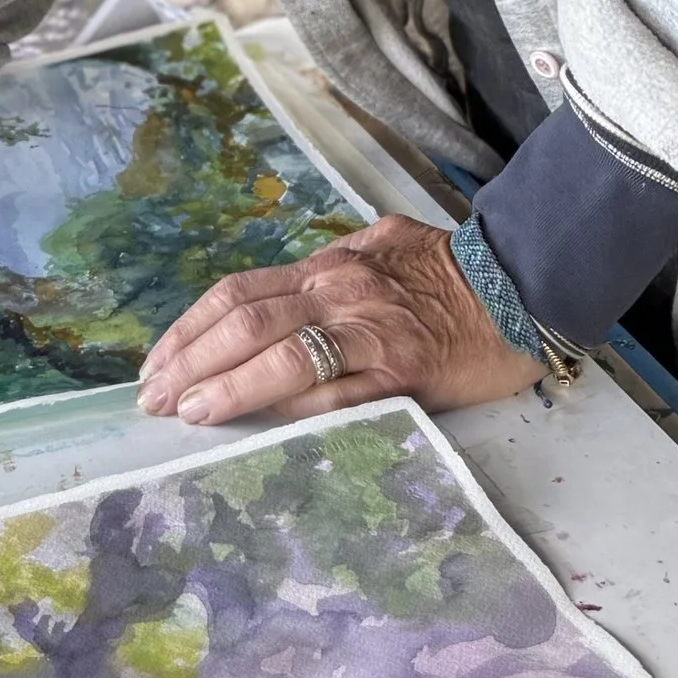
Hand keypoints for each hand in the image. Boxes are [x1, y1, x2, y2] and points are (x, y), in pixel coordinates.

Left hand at [136, 216, 542, 426]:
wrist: (525, 282)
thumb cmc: (452, 271)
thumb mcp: (381, 249)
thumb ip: (331, 269)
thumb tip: (282, 293)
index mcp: (329, 266)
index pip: (238, 293)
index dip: (189, 329)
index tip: (156, 363)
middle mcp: (340, 293)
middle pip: (244, 322)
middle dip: (189, 362)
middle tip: (152, 397)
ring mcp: (370, 333)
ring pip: (281, 356)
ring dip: (225, 387)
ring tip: (188, 414)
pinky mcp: (403, 374)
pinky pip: (336, 394)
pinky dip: (290, 410)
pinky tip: (256, 427)